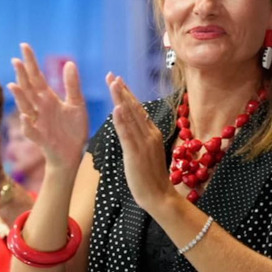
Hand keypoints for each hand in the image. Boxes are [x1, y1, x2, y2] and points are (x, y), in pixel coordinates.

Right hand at [10, 44, 89, 169]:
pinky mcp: (41, 138)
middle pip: (28, 89)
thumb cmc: (73, 130)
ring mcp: (38, 123)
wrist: (74, 154)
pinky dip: (26, 124)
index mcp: (48, 99)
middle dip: (22, 75)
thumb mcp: (76, 105)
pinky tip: (23, 116)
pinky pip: (31, 131)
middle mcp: (39, 109)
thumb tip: (69, 63)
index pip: (36, 77)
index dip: (30, 62)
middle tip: (16, 59)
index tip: (24, 45)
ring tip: (13, 84)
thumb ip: (72, 85)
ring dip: (19, 97)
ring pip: (25, 107)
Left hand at [106, 73, 173, 213]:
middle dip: (122, 90)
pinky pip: (127, 134)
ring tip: (113, 83)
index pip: (137, 109)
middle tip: (112, 75)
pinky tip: (116, 108)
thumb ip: (140, 137)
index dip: (127, 93)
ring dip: (121, 98)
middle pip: (134, 108)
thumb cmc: (151, 176)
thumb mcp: (146, 152)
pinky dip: (122, 121)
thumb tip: (132, 124)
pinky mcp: (136, 153)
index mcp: (151, 133)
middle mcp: (149, 134)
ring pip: (130, 117)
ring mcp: (143, 143)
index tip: (118, 80)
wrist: (159, 196)